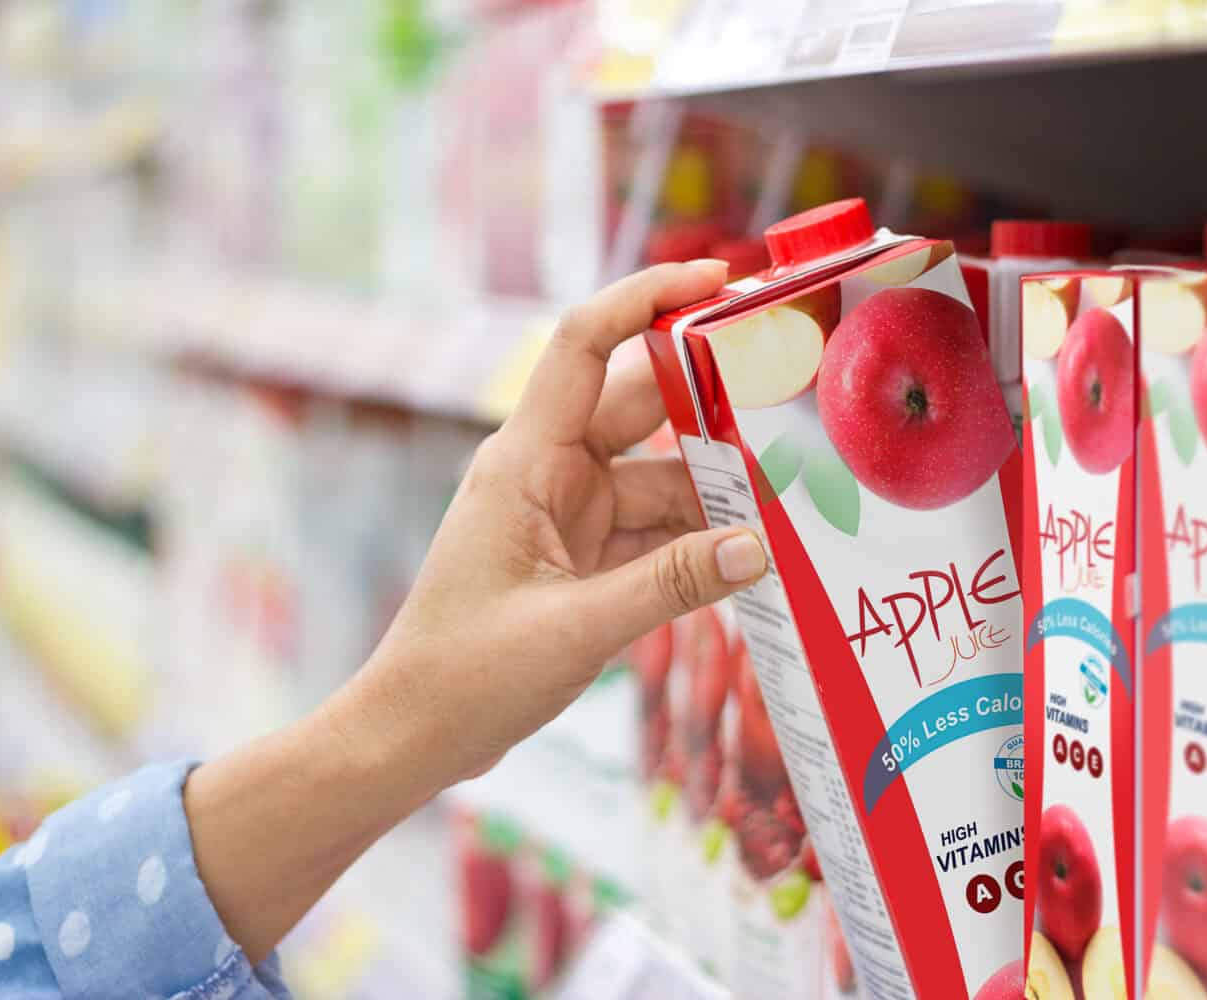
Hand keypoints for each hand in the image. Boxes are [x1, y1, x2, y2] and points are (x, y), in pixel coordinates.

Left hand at [185, 261, 767, 960]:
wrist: (412, 733)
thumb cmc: (465, 675)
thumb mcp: (575, 630)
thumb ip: (672, 586)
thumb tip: (760, 546)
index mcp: (526, 462)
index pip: (585, 346)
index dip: (645, 298)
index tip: (715, 281)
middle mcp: (547, 474)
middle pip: (641, 410)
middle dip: (713, 404)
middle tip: (795, 398)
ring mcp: (566, 516)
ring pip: (658, 479)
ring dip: (716, 493)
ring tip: (793, 504)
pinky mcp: (580, 559)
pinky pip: (653, 531)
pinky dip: (697, 542)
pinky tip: (750, 558)